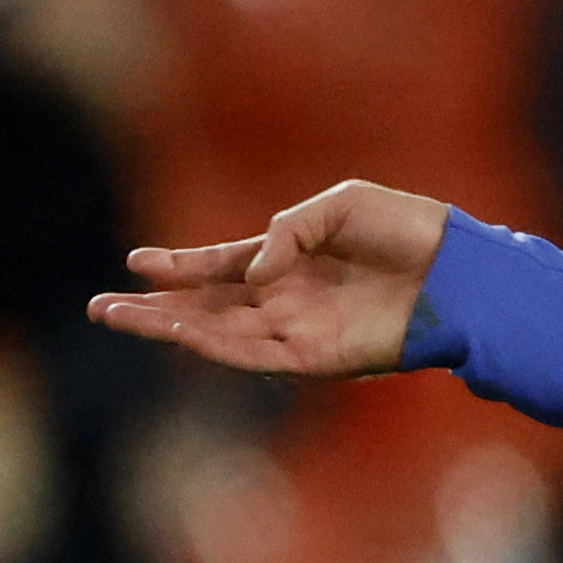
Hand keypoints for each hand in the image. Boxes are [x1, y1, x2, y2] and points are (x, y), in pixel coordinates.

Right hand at [87, 180, 451, 381]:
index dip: (180, 265)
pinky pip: (255, 354)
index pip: (223, 266)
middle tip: (100, 307)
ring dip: (169, 327)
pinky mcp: (320, 356)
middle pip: (208, 307)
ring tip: (119, 317)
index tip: (134, 261)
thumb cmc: (412, 231)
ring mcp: (301, 329)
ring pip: (220, 334)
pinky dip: (214, 345)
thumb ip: (288, 230)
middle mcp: (289, 298)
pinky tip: (178, 333)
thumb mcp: (341, 206)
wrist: (463, 270)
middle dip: (154, 307)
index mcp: (292, 260)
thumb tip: (253, 272)